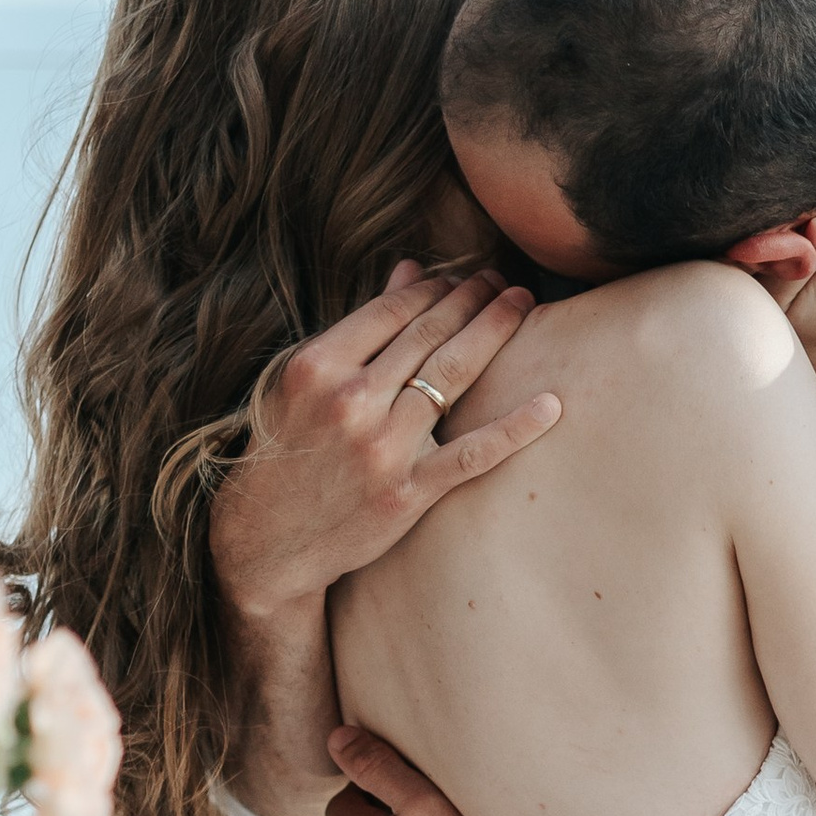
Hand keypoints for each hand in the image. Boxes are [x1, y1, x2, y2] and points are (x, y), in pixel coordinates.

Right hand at [209, 263, 561, 629]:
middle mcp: (350, 401)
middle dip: (473, 299)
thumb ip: (359, 330)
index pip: (393, 311)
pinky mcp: (407, 493)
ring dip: (494, 332)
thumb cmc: (284, 454)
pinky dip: (515, 428)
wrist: (265, 544)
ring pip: (452, 376)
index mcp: (318, 366)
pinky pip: (472, 453)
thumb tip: (411, 271)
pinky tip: (550, 405)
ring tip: (523, 304)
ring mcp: (382, 447)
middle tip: (504, 279)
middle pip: (428, 336)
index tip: (461, 276)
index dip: (435, 288)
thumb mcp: (304, 384)